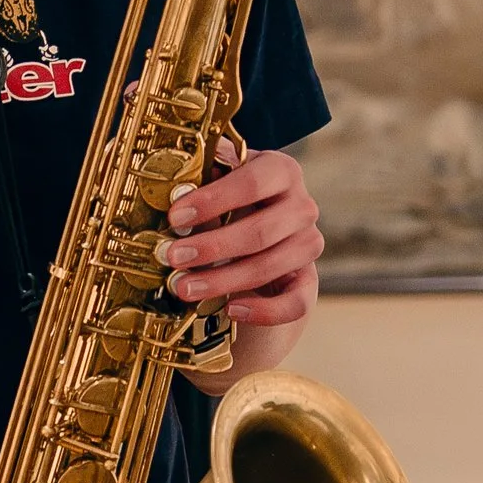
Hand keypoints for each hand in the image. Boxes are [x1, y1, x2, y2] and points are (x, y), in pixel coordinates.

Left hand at [166, 136, 322, 337]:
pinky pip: (295, 302)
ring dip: (223, 280)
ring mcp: (308, 244)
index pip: (253, 182)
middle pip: (261, 231)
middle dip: (212, 247)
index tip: (176, 217)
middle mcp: (301, 206)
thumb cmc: (230, 201)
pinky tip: (231, 309)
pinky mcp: (307, 281)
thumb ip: (204, 179)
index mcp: (281, 172)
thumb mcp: (218, 182)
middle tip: (173, 257)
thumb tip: (178, 184)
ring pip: (270, 267)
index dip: (212, 200)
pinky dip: (264, 311)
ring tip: (184, 288)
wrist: (253, 233)